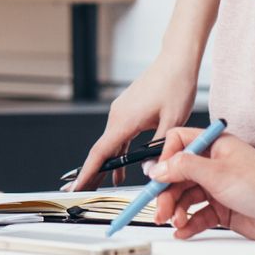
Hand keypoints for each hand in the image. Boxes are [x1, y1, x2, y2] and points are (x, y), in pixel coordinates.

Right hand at [69, 49, 199, 188]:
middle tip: (81, 193)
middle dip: (90, 173)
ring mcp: (121, 112)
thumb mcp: (172, 122)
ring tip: (100, 187)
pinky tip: (119, 170)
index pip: (101, 152)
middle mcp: (118, 116)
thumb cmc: (175, 85)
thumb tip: (150, 169)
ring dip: (104, 165)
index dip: (88, 172)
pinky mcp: (128, 111)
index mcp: (124, 120)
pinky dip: (116, 154)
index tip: (78, 187)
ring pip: (110, 145)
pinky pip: (119, 138)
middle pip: (100, 151)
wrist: (176, 61)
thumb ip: (159, 148)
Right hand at [145, 126, 254, 241]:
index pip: (179, 144)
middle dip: (167, 193)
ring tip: (175, 222)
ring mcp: (218, 188)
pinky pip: (198, 215)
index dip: (165, 159)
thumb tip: (158, 167)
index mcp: (215, 146)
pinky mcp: (223, 210)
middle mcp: (214, 165)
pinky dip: (189, 224)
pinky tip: (183, 230)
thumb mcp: (218, 173)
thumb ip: (184, 168)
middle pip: (178, 175)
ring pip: (186, 197)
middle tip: (160, 209)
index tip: (157, 177)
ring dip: (177, 210)